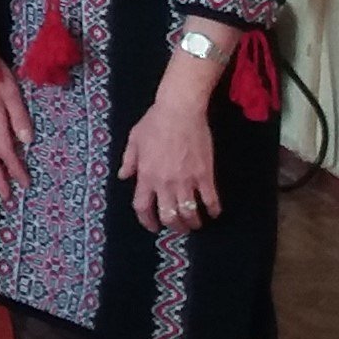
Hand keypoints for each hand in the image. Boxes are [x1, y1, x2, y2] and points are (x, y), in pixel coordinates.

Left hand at [118, 94, 219, 232]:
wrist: (180, 111)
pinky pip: (210, 200)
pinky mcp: (205, 175)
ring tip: (195, 223)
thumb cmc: (154, 122)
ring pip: (189, 213)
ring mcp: (186, 180)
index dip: (146, 221)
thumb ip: (129, 160)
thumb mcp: (134, 139)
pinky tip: (213, 213)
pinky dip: (212, 210)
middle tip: (178, 228)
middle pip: (168, 216)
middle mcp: (165, 183)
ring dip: (193, 223)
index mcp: (146, 175)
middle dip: (174, 227)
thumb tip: (124, 176)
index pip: (142, 207)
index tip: (152, 227)